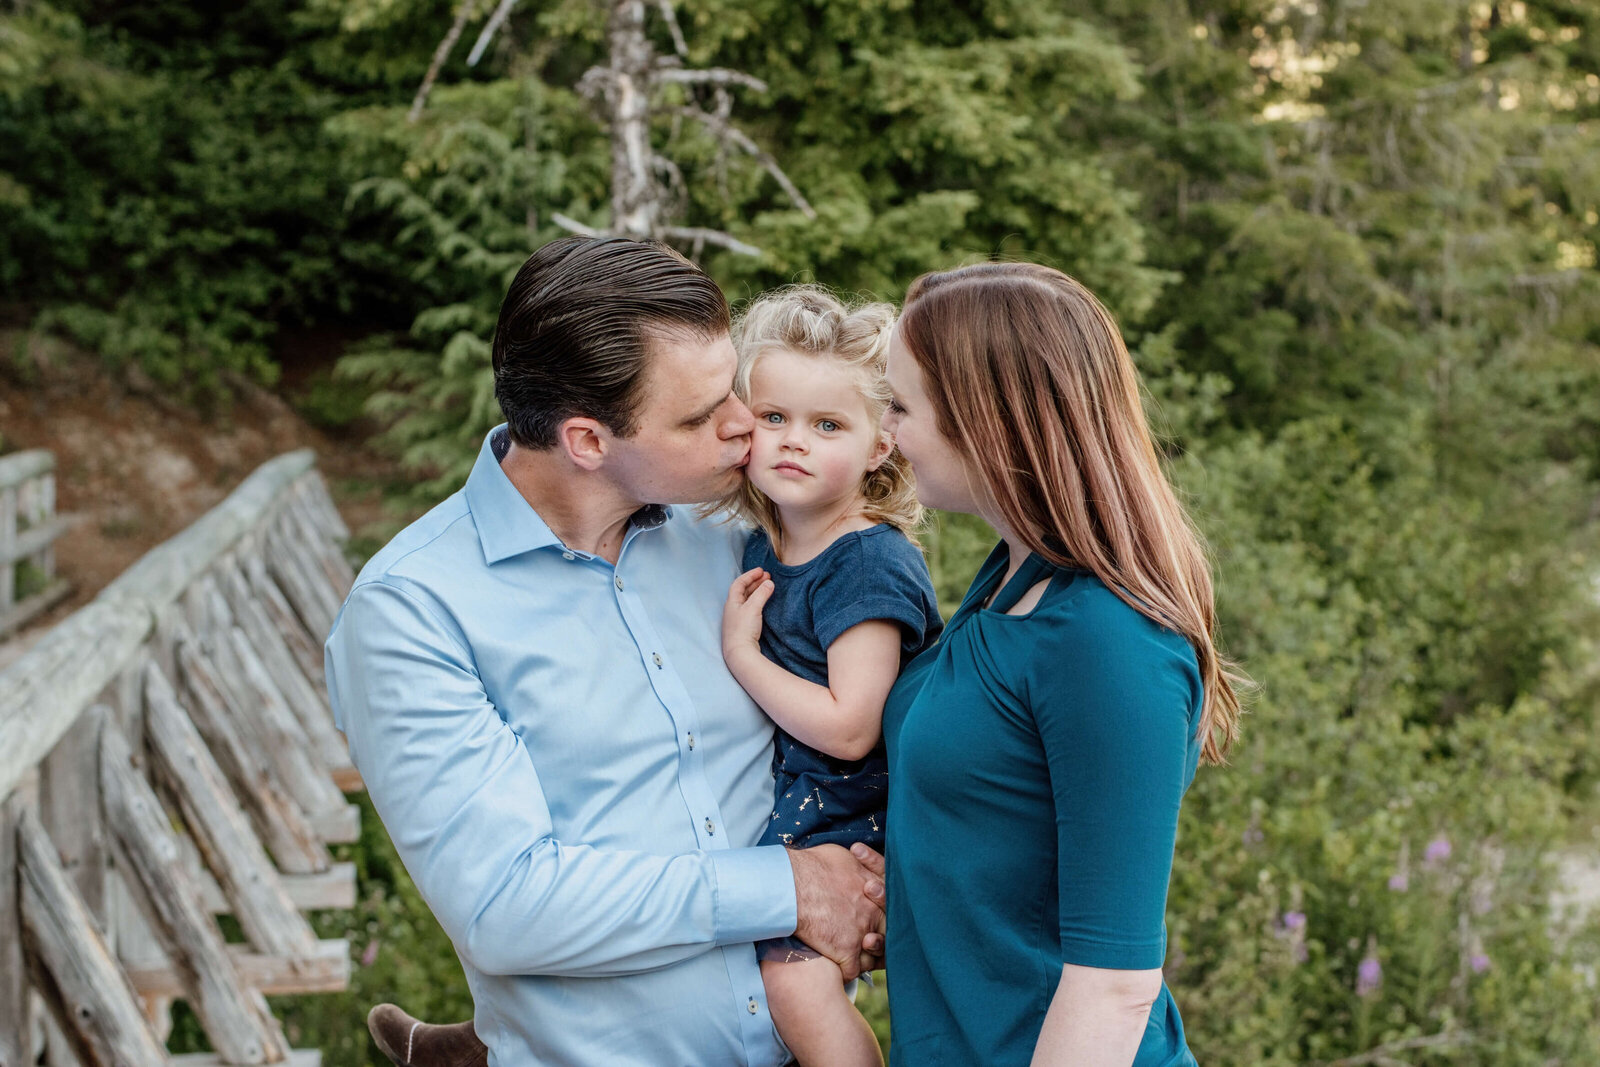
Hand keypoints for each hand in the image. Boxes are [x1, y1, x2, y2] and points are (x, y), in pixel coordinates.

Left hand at [722, 568, 772, 659]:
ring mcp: (737, 618)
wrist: (740, 653)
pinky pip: (750, 608)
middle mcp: (732, 609)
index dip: (750, 575)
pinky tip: (763, 603)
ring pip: (747, 599)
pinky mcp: (743, 627)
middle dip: (755, 582)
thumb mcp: (753, 608)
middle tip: (768, 577)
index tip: (761, 570)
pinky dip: (757, 601)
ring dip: (757, 591)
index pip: (739, 583)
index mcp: (731, 602)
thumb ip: (762, 594)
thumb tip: (769, 583)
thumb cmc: (743, 630)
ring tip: (768, 587)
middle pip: (743, 590)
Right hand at [788, 844, 885, 980]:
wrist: (793, 884)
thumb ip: (860, 866)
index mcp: (877, 891)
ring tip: (853, 957)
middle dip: (878, 942)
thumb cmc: (814, 865)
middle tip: (865, 942)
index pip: (891, 911)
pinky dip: (846, 973)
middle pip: (886, 936)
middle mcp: (874, 915)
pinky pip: (852, 972)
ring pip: (872, 958)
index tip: (874, 922)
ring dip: (864, 960)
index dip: (883, 919)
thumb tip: (860, 863)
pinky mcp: (846, 952)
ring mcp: (862, 935)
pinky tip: (839, 968)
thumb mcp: (846, 857)